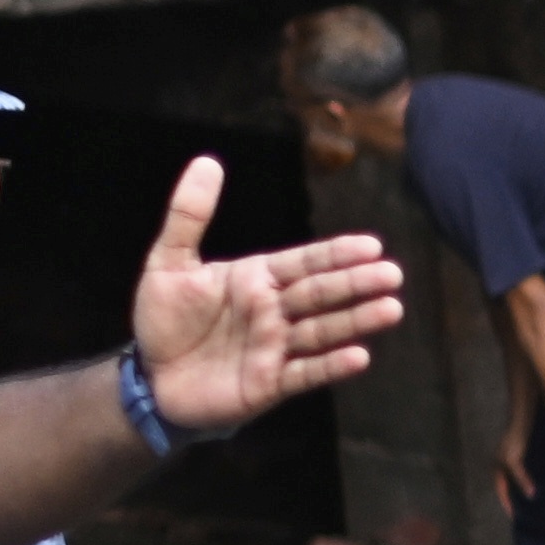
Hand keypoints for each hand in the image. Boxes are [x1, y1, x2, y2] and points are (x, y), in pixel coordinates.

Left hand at [138, 158, 401, 439]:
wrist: (152, 379)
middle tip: (392, 274)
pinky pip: (305, 373)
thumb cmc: (164, 320)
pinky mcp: (270, 384)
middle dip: (357, 284)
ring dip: (356, 321)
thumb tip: (207, 160)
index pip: (304, 262)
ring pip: (322, 331)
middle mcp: (273, 311)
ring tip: (391, 309)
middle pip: (321, 294)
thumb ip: (189, 215)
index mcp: (256, 279)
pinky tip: (359, 356)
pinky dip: (332, 366)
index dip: (336, 254)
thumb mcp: (168, 262)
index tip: (372, 245)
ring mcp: (275, 348)